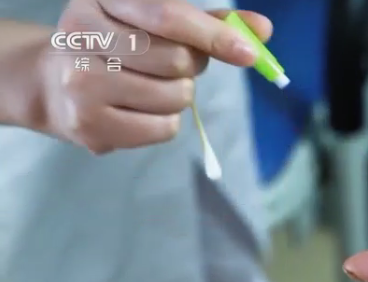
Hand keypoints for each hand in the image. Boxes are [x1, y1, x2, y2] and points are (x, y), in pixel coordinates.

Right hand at [38, 0, 271, 152]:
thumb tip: (262, 30)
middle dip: (189, 66)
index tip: (249, 52)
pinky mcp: (89, 125)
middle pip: (176, 60)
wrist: (50, 84)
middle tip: (171, 65)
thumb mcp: (152, 22)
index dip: (211, 34)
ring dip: (177, 96)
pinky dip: (165, 122)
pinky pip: (164, 128)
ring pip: (174, 97)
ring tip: (148, 87)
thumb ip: (207, 23)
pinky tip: (138, 110)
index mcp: (100, 0)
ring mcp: (81, 83)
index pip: (166, 15)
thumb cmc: (116, 46)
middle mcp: (81, 36)